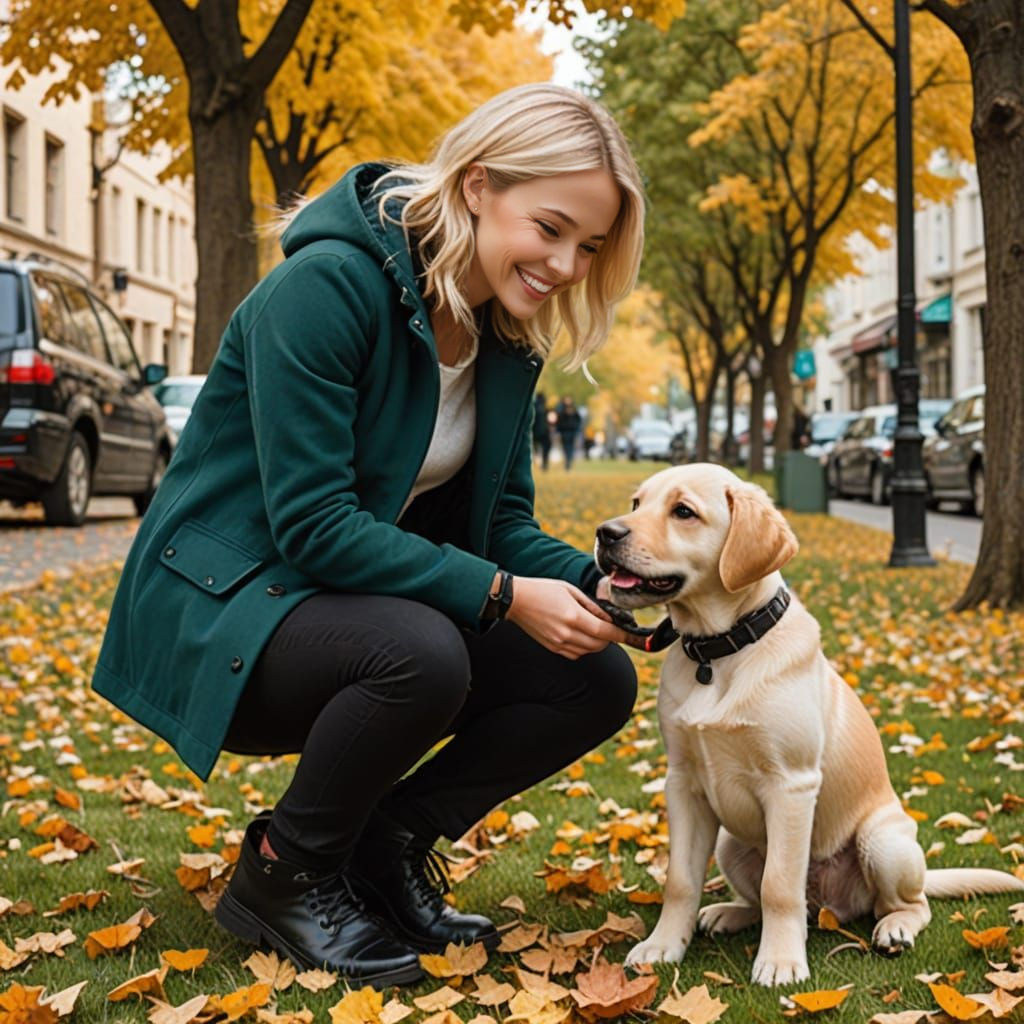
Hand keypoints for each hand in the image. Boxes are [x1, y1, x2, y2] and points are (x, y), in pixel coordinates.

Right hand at [506, 576, 629, 659]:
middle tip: (610, 627)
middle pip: (599, 645)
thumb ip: (592, 606)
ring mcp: (558, 643)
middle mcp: (566, 633)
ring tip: (593, 628)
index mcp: (573, 616)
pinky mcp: (552, 648)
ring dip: (596, 643)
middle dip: (609, 638)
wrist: (516, 600)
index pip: (605, 632)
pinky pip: (576, 654)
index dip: (620, 634)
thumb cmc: (543, 590)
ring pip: (588, 651)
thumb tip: (608, 618)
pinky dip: (583, 647)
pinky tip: (579, 635)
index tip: (628, 633)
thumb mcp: (571, 590)